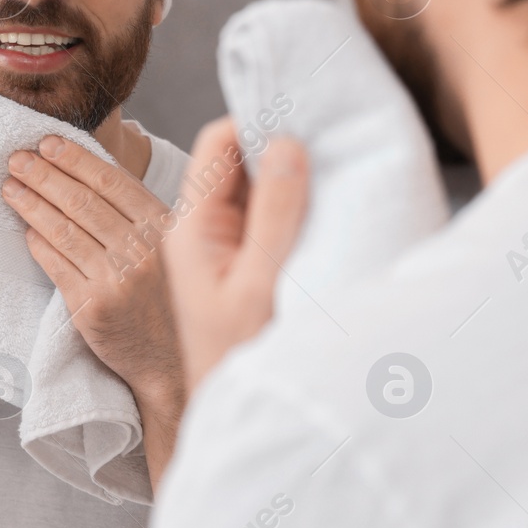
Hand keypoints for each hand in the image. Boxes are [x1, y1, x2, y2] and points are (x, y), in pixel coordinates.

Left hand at [1, 135, 182, 407]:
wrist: (167, 361)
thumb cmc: (165, 297)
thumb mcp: (170, 247)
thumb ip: (139, 213)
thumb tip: (90, 169)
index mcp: (164, 226)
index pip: (112, 181)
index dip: (75, 159)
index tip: (47, 143)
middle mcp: (143, 249)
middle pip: (83, 200)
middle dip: (44, 174)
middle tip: (16, 158)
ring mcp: (117, 278)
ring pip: (64, 229)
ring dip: (31, 203)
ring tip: (10, 187)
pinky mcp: (92, 307)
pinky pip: (56, 264)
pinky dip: (38, 243)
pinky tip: (25, 229)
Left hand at [161, 119, 308, 391]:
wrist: (239, 417)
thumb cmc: (242, 361)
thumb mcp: (260, 284)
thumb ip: (273, 214)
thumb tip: (285, 143)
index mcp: (194, 228)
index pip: (217, 145)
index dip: (255, 119)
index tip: (300, 111)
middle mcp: (204, 231)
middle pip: (234, 160)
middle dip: (274, 140)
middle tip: (324, 128)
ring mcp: (224, 248)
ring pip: (254, 186)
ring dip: (288, 173)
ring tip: (332, 159)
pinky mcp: (246, 266)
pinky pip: (268, 217)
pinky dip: (295, 202)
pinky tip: (328, 199)